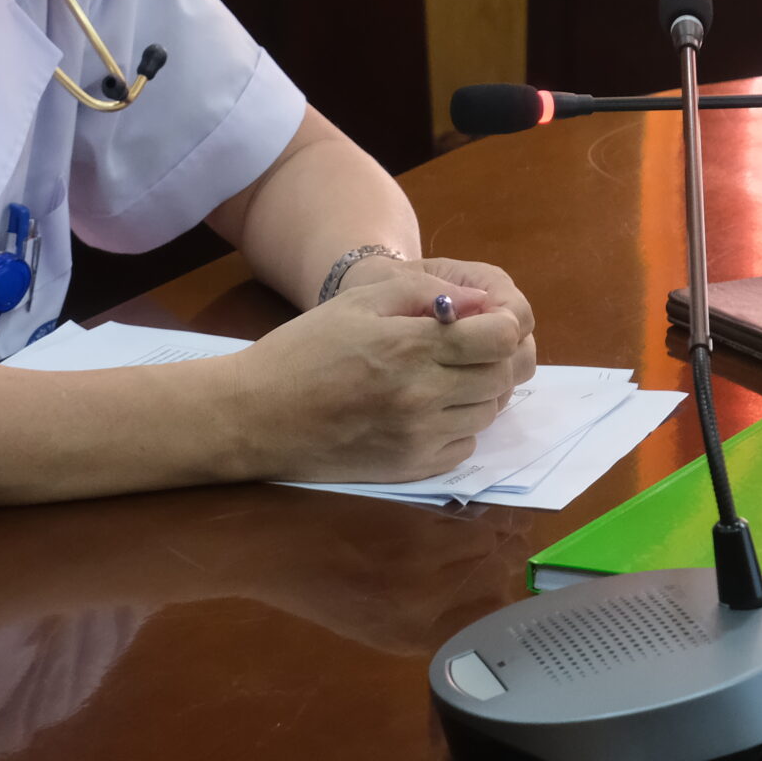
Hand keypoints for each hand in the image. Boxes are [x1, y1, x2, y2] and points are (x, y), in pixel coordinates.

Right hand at [231, 268, 535, 483]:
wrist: (258, 415)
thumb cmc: (304, 350)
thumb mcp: (358, 302)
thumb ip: (423, 292)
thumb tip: (481, 300)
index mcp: (409, 348)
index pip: (499, 339)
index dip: (503, 325)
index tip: (487, 321)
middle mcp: (423, 397)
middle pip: (501, 377)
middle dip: (494, 357)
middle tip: (467, 347)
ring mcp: (420, 438)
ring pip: (488, 413)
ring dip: (479, 391)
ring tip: (444, 376)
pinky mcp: (413, 468)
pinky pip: (465, 445)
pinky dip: (459, 425)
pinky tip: (429, 408)